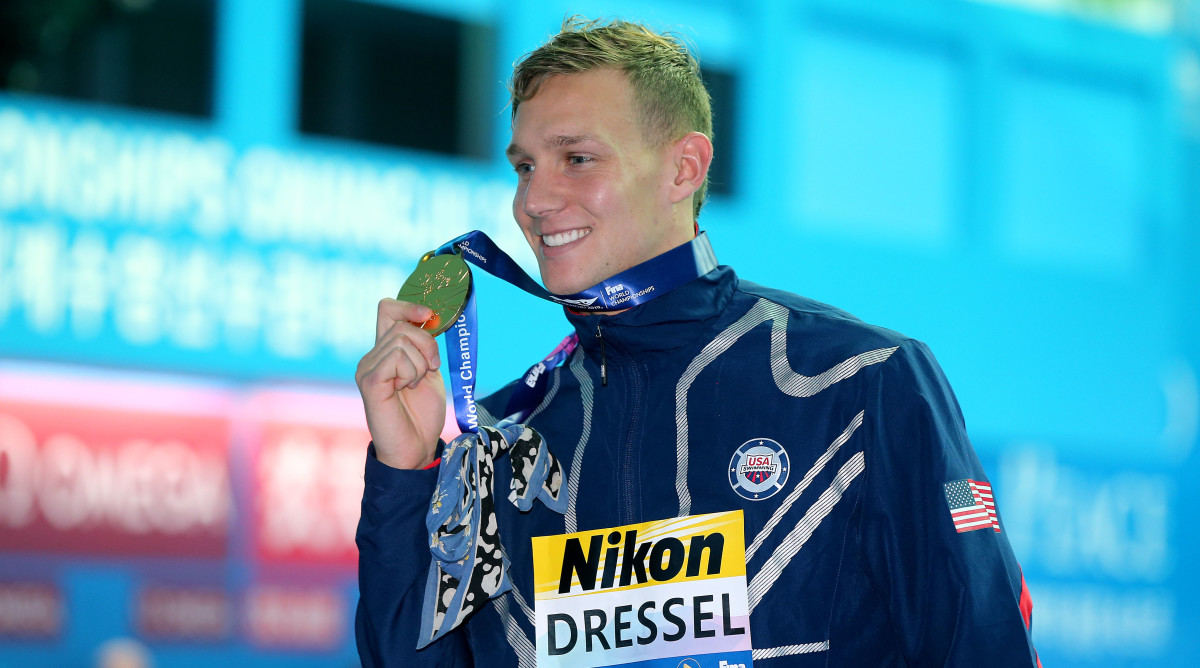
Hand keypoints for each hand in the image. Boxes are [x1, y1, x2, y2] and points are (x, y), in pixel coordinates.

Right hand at [356, 298, 445, 468]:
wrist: (416, 448)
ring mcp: (367, 367)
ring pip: (401, 340)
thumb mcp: (429, 372)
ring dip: (420, 363)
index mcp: (386, 352)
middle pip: (402, 325)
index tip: (430, 316)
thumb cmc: (422, 414)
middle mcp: (372, 356)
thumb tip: (431, 318)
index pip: (388, 309)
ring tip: (414, 385)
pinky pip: (396, 358)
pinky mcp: (369, 380)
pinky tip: (405, 389)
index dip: (410, 306)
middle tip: (429, 371)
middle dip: (427, 344)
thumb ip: (425, 347)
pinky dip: (411, 372)